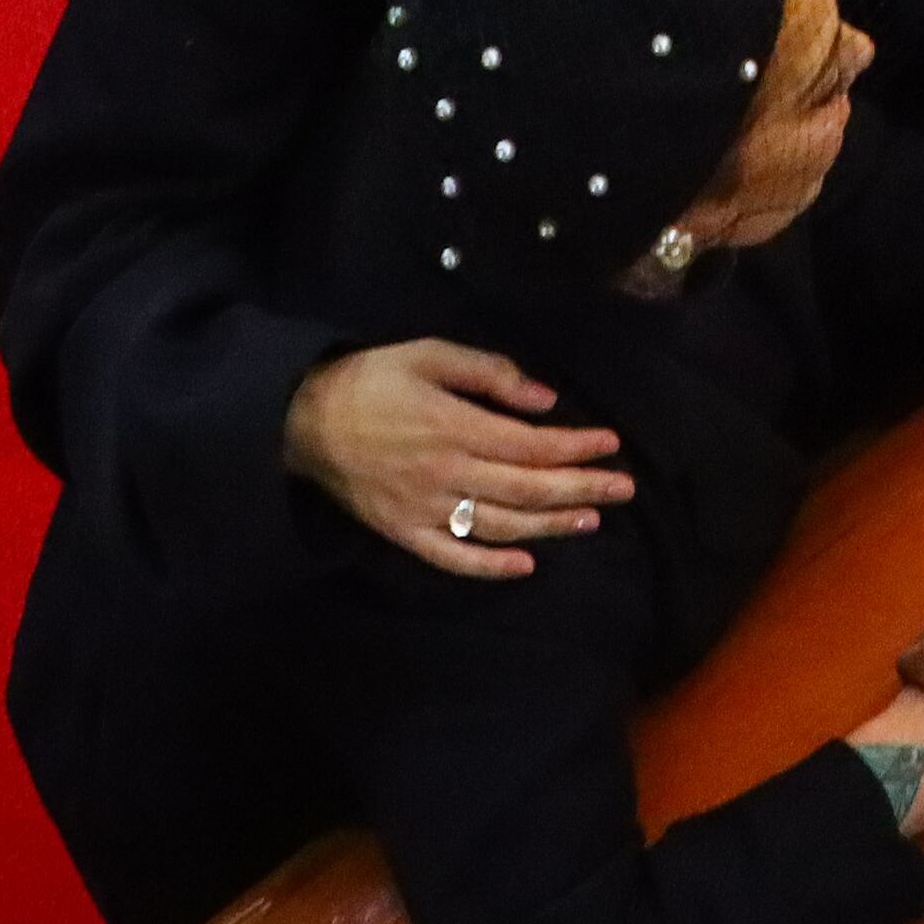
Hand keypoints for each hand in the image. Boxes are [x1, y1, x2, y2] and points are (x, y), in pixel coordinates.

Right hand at [283, 338, 636, 578]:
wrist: (300, 420)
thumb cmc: (371, 380)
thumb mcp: (430, 356)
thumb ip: (490, 373)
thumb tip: (545, 400)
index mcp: (455, 428)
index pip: (532, 445)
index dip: (577, 446)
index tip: (612, 444)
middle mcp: (446, 474)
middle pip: (527, 488)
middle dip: (581, 489)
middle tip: (623, 489)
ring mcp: (423, 509)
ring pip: (500, 525)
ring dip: (550, 525)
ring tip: (590, 520)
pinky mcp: (401, 532)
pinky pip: (451, 557)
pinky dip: (490, 567)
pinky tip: (525, 566)